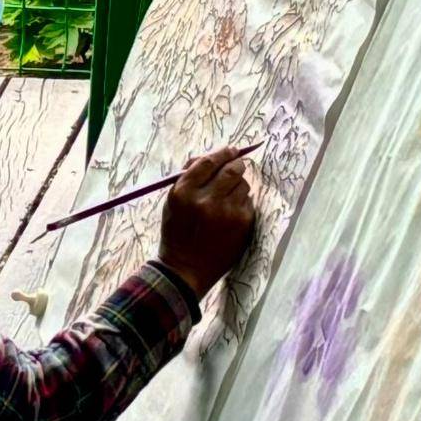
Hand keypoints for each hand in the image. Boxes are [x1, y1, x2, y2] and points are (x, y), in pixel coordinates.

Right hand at [156, 144, 261, 291]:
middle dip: (237, 164)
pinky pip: (248, 202)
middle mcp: (206, 201)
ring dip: (238, 186)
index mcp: (184, 192)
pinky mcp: (241, 223)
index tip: (230, 150)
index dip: (222, 153)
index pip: (208, 162)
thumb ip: (188, 177)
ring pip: (243, 185)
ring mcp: (226, 212)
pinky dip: (242, 203)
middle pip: (231, 169)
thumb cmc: (177, 233)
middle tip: (238, 164)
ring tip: (228, 197)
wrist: (185, 269)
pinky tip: (230, 214)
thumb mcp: (172, 202)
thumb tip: (210, 155)